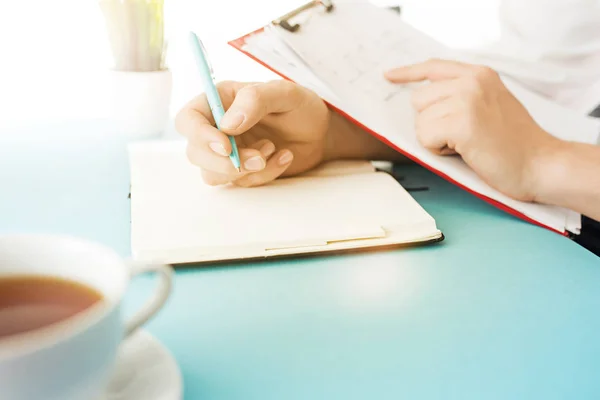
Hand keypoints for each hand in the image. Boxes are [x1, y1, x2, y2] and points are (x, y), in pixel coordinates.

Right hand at [175, 80, 329, 186]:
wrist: (320, 132)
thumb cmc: (300, 106)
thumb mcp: (285, 93)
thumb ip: (256, 100)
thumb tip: (227, 124)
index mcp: (220, 101)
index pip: (188, 119)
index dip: (199, 135)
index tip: (225, 147)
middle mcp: (217, 127)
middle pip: (195, 153)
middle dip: (224, 162)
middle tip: (257, 159)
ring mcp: (227, 152)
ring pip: (212, 174)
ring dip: (243, 170)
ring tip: (273, 149)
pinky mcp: (241, 171)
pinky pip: (241, 183)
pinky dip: (264, 175)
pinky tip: (284, 156)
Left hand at [385, 59, 558, 201]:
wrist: (541, 164)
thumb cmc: (515, 143)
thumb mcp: (491, 103)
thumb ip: (462, 95)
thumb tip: (423, 101)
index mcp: (479, 74)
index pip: (433, 67)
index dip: (408, 73)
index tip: (389, 76)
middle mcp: (472, 81)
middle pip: (419, 101)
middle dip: (431, 123)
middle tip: (461, 135)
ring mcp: (467, 100)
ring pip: (420, 121)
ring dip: (436, 139)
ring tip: (467, 143)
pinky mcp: (462, 123)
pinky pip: (425, 137)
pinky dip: (438, 150)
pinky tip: (464, 151)